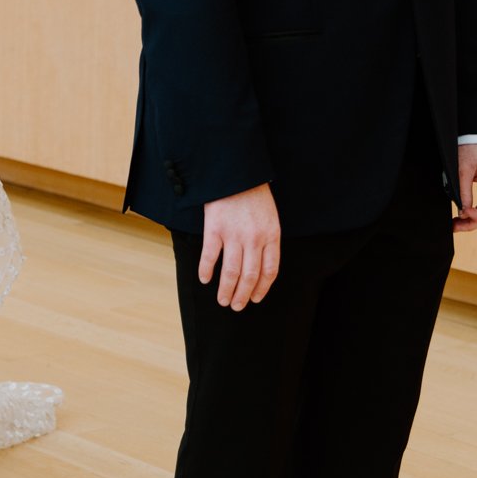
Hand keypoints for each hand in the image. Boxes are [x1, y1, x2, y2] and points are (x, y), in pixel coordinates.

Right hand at [199, 182, 279, 310]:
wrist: (236, 171)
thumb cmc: (253, 193)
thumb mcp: (270, 216)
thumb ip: (268, 239)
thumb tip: (261, 266)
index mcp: (272, 235)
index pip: (270, 271)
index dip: (262, 288)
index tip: (255, 298)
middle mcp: (255, 239)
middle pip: (250, 276)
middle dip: (243, 295)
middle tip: (237, 307)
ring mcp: (234, 234)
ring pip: (231, 272)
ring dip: (226, 290)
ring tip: (222, 301)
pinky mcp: (215, 228)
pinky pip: (210, 256)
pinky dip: (206, 271)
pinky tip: (204, 279)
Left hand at [453, 143, 476, 232]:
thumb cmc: (472, 147)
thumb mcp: (463, 169)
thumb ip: (463, 192)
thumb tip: (462, 213)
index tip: (462, 215)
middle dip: (473, 223)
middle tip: (454, 227)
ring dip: (473, 219)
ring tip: (455, 225)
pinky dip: (476, 211)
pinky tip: (463, 215)